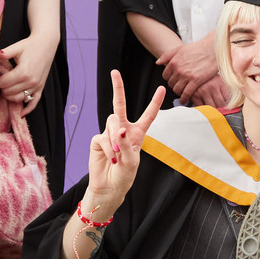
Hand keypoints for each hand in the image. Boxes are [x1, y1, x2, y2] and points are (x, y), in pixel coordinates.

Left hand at [0, 33, 57, 116]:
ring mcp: (37, 86)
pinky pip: (34, 103)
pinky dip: (27, 109)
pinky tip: (21, 113)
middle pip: (9, 92)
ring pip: (18, 99)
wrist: (46, 44)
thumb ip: (4, 53)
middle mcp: (31, 81)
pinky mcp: (41, 88)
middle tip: (2, 78)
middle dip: (2, 86)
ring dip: (10, 95)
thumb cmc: (30, 45)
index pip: (3, 83)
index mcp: (23, 71)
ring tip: (8, 86)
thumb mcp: (16, 47)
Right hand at [85, 71, 164, 214]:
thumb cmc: (125, 175)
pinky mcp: (97, 139)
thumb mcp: (132, 161)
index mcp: (138, 134)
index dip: (154, 102)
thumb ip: (126, 144)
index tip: (162, 88)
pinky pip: (103, 136)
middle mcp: (123, 130)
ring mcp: (109, 133)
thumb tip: (118, 129)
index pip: (148, 115)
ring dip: (115, 138)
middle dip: (117, 88)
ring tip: (116, 154)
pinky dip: (108, 147)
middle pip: (120, 104)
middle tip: (114, 72)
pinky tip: (110, 158)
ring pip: (112, 122)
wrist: (109, 187)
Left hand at [157, 34, 226, 105]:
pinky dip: (184, 98)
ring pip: (177, 90)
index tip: (174, 80)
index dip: (170, 78)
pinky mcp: (196, 81)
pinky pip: (186, 94)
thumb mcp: (180, 48)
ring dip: (179, 92)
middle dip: (175, 85)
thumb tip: (158, 62)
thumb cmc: (198, 48)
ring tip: (183, 92)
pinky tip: (185, 100)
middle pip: (171, 84)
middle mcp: (178, 70)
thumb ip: (167, 55)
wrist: (212, 49)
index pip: (165, 76)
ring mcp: (187, 76)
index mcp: (173, 62)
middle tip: (180, 86)